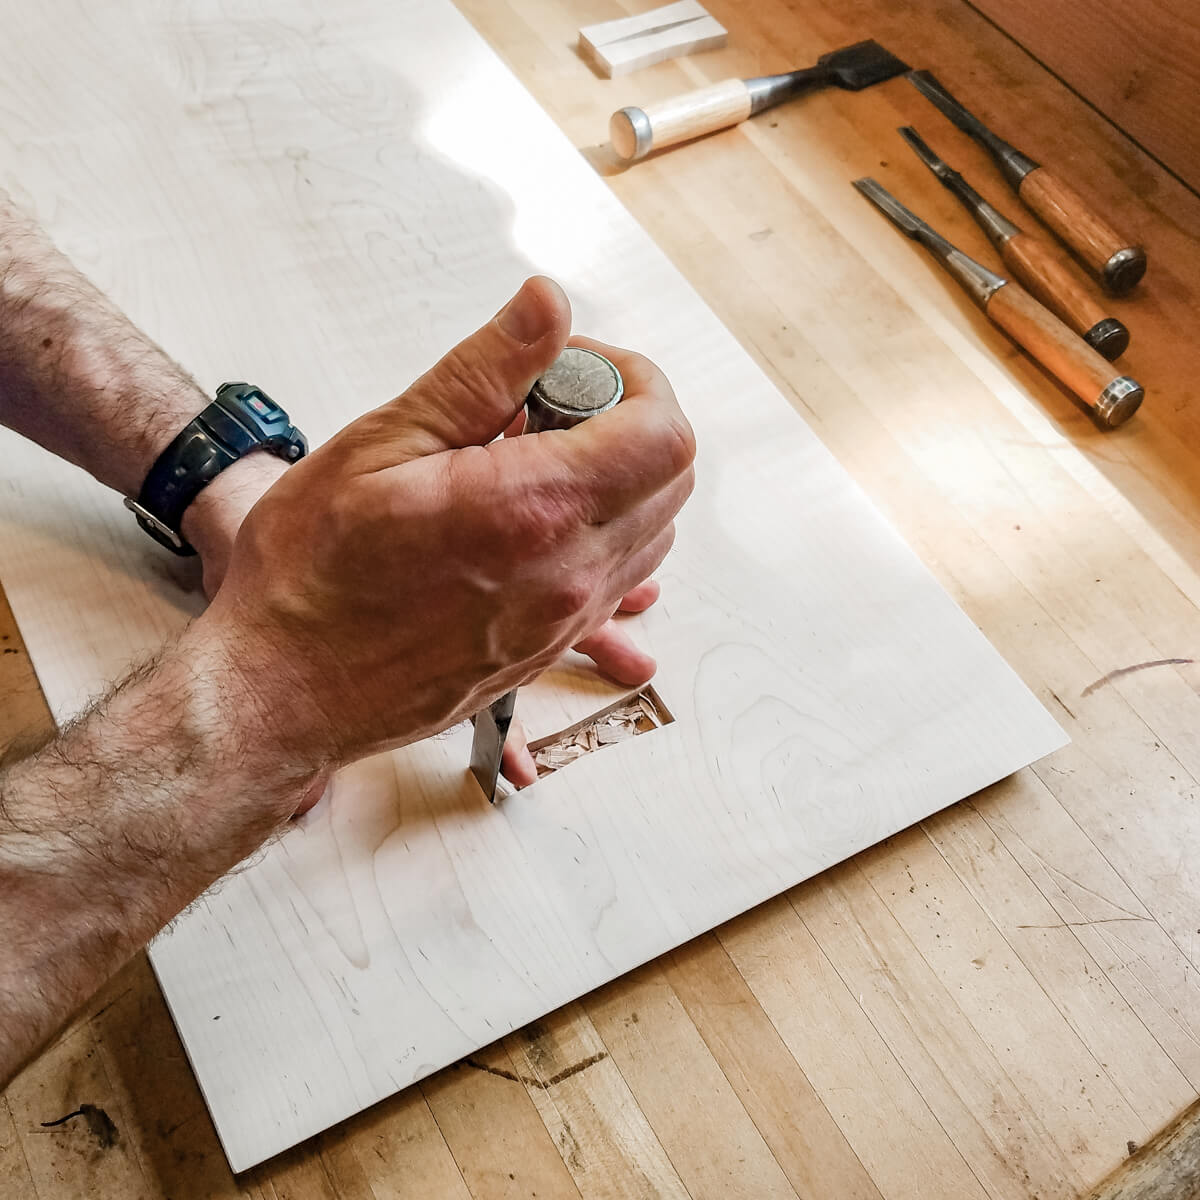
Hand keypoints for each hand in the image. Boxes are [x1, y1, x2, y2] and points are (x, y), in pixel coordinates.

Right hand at [185, 277, 694, 802]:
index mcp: (534, 511)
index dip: (634, 379)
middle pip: (671, 477)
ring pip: (653, 530)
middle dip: (628, 420)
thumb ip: (483, 371)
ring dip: (617, 477)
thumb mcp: (383, 444)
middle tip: (546, 407)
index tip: (572, 368)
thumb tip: (549, 305)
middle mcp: (569, 573)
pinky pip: (619, 582)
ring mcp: (565, 619)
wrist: (287, 690)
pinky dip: (602, 533)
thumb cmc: (313, 574)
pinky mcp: (550, 646)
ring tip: (532, 463)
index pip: (661, 433)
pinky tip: (537, 520)